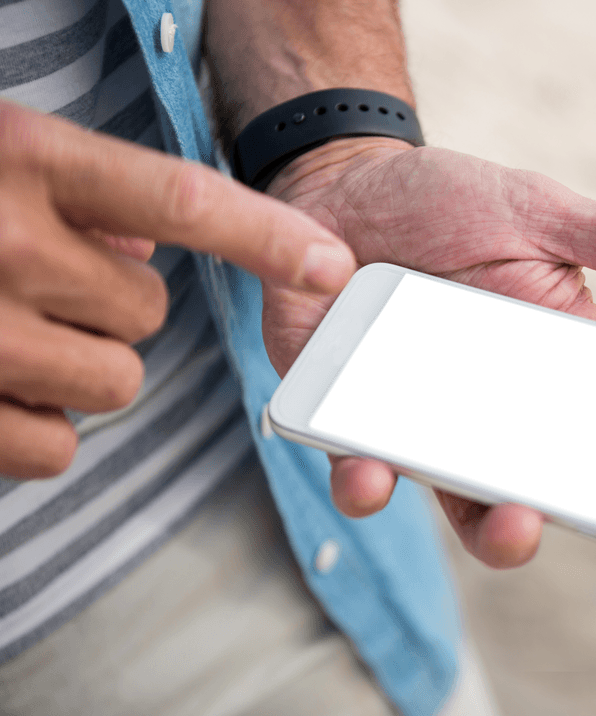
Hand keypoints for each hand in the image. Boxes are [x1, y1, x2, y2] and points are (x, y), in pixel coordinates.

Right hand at [0, 101, 354, 478]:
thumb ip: (82, 193)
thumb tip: (151, 251)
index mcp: (23, 159)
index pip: (180, 199)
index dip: (266, 235)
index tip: (333, 262)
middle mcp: (3, 243)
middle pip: (146, 312)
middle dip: (112, 306)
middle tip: (42, 281)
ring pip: (113, 381)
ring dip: (78, 364)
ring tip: (7, 328)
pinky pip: (56, 447)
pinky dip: (36, 426)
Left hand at [262, 137, 595, 608]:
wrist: (339, 191)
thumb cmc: (448, 204)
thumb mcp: (543, 215)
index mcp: (566, 369)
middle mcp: (509, 417)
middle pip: (580, 497)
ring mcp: (436, 432)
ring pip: (480, 510)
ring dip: (505, 532)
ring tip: (520, 524)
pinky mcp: (360, 428)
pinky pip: (369, 477)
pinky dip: (370, 483)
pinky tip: (373, 473)